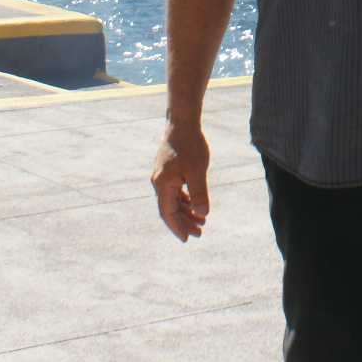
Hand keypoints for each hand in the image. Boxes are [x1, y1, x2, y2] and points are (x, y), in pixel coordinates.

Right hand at [150, 119, 211, 241]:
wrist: (182, 122)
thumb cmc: (190, 145)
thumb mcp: (198, 171)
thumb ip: (199, 193)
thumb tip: (202, 213)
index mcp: (163, 185)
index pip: (168, 213)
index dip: (178, 227)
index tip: (188, 239)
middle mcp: (159, 183)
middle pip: (170, 209)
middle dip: (183, 223)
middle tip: (199, 233)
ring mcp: (162, 176)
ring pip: (173, 201)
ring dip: (186, 212)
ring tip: (202, 221)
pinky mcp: (168, 171)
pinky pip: (175, 191)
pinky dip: (185, 200)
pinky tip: (195, 205)